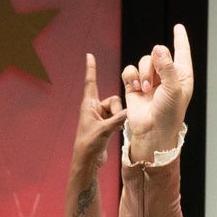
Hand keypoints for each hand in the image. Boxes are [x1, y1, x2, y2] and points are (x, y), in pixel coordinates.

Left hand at [69, 55, 120, 180]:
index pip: (90, 82)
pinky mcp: (105, 125)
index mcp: (88, 105)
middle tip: (112, 125)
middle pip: (113, 100)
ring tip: (112, 131)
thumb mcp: (104, 131)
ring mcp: (100, 117)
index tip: (89, 55)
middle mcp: (94, 108)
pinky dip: (119, 124)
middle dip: (117, 110)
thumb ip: (117, 120)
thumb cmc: (89, 145)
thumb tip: (129, 112)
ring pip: (117, 110)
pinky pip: (118, 118)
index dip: (91, 68)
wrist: (87, 161)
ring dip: (118, 119)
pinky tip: (117, 133)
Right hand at [120, 22, 195, 159]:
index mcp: (181, 75)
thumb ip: (167, 67)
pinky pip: (130, 70)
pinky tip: (135, 86)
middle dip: (153, 64)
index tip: (178, 27)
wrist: (152, 131)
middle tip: (153, 82)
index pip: (182, 51)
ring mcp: (150, 80)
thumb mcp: (173, 89)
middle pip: (157, 53)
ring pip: (143, 61)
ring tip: (145, 89)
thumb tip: (158, 48)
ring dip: (142, 72)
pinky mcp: (134, 86)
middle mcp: (166, 75)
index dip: (180, 38)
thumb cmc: (169, 113)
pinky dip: (131, 75)